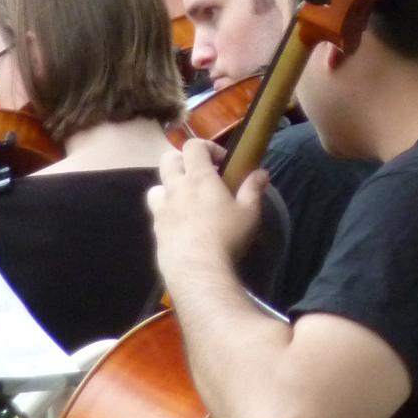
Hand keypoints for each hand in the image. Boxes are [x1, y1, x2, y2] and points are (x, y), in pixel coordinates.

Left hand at [148, 137, 268, 274]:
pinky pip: (157, 213)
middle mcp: (176, 189)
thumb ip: (253, 189)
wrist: (198, 271)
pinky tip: (183, 227)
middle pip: (168, 161)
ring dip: (169, 188)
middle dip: (184, 162)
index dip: (207, 147)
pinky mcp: (156, 231)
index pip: (193, 146)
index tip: (222, 162)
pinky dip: (168, 213)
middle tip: (201, 176)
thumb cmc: (227, 237)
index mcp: (199, 178)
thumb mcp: (249, 212)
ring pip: (156, 187)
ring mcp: (161, 210)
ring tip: (186, 201)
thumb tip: (261, 172)